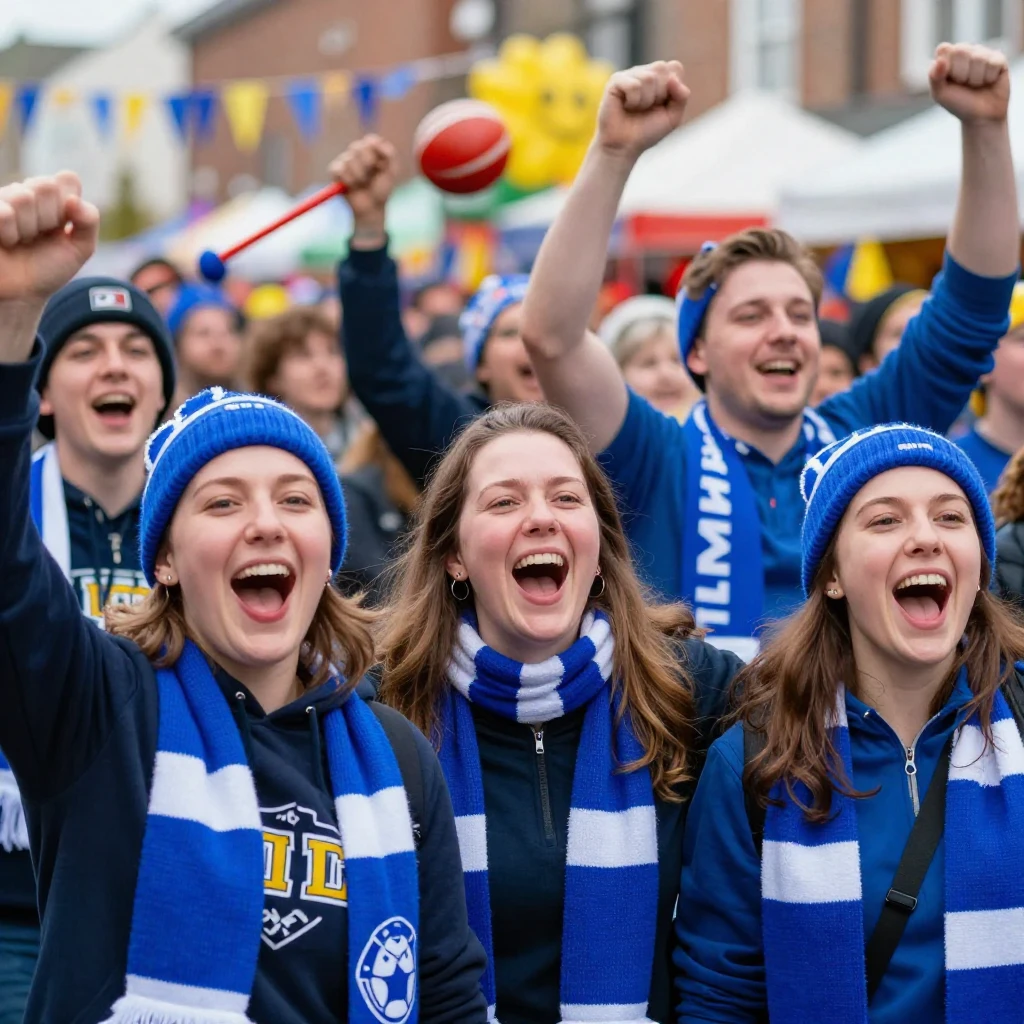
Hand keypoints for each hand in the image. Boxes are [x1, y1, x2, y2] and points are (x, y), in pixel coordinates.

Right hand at [0, 173, 98, 308]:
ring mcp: (4, 198)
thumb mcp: (80, 248)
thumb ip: (89, 221)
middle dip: (47, 219)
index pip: (67, 181)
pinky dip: (9, 232)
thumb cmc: (48, 268)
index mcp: (53, 195)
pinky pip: (3, 212)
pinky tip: (6, 240)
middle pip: (45, 185)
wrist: (20, 293)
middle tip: (38, 236)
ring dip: (27, 228)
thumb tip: (74, 199)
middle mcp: (27, 190)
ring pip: (23, 197)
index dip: (68, 209)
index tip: (61, 228)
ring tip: (21, 240)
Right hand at [329, 135, 397, 236]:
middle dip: (367, 164)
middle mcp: (357, 152)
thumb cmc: (381, 189)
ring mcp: (345, 161)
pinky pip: (338, 169)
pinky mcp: (335, 171)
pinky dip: (347, 180)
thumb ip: (391, 154)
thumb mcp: (392, 172)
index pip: (370, 140)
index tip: (379, 165)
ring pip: (348, 160)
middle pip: (357, 147)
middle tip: (371, 177)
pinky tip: (351, 186)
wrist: (371, 207)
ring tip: (361, 184)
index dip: (374, 153)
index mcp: (371, 150)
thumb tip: (379, 142)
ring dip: (358, 176)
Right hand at [596, 61, 688, 161]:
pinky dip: (633, 101)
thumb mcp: (673, 117)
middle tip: (648, 108)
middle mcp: (644, 72)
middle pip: (662, 67)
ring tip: (636, 109)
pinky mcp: (615, 80)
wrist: (624, 147)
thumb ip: (682, 97)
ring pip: (648, 77)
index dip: (673, 88)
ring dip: (645, 101)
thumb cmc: (647, 132)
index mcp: (660, 77)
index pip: (675, 67)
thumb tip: (672, 79)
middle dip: (659, 94)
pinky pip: (633, 85)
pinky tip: (626, 107)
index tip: (662, 104)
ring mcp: (629, 75)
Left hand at [929, 43, 1009, 123]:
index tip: (948, 80)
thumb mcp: (940, 94)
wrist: (980, 116)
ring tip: (976, 85)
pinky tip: (988, 82)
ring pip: (978, 57)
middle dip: (960, 73)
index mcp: (948, 58)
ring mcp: (982, 53)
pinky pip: (993, 62)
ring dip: (975, 78)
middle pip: (961, 49)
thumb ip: (934, 77)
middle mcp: (965, 52)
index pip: (944, 48)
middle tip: (963, 84)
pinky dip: (989, 77)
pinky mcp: (998, 58)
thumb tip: (940, 60)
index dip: (946, 66)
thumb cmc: (958, 103)